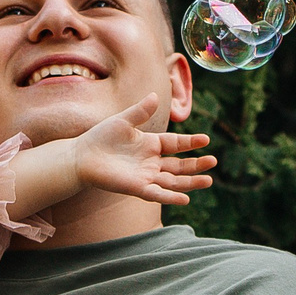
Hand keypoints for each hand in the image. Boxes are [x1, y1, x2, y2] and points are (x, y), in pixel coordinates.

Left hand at [70, 93, 215, 205]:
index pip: (175, 144)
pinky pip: (156, 193)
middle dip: (196, 165)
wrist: (81, 156)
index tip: (206, 140)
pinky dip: (170, 196)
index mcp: (150, 144)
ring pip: (173, 181)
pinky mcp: (135, 187)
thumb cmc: (100, 137)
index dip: (190, 143)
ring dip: (190, 182)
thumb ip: (140, 111)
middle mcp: (150, 162)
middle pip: (179, 166)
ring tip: (209, 180)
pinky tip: (185, 198)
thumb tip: (154, 95)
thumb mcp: (123, 120)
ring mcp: (145, 176)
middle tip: (213, 162)